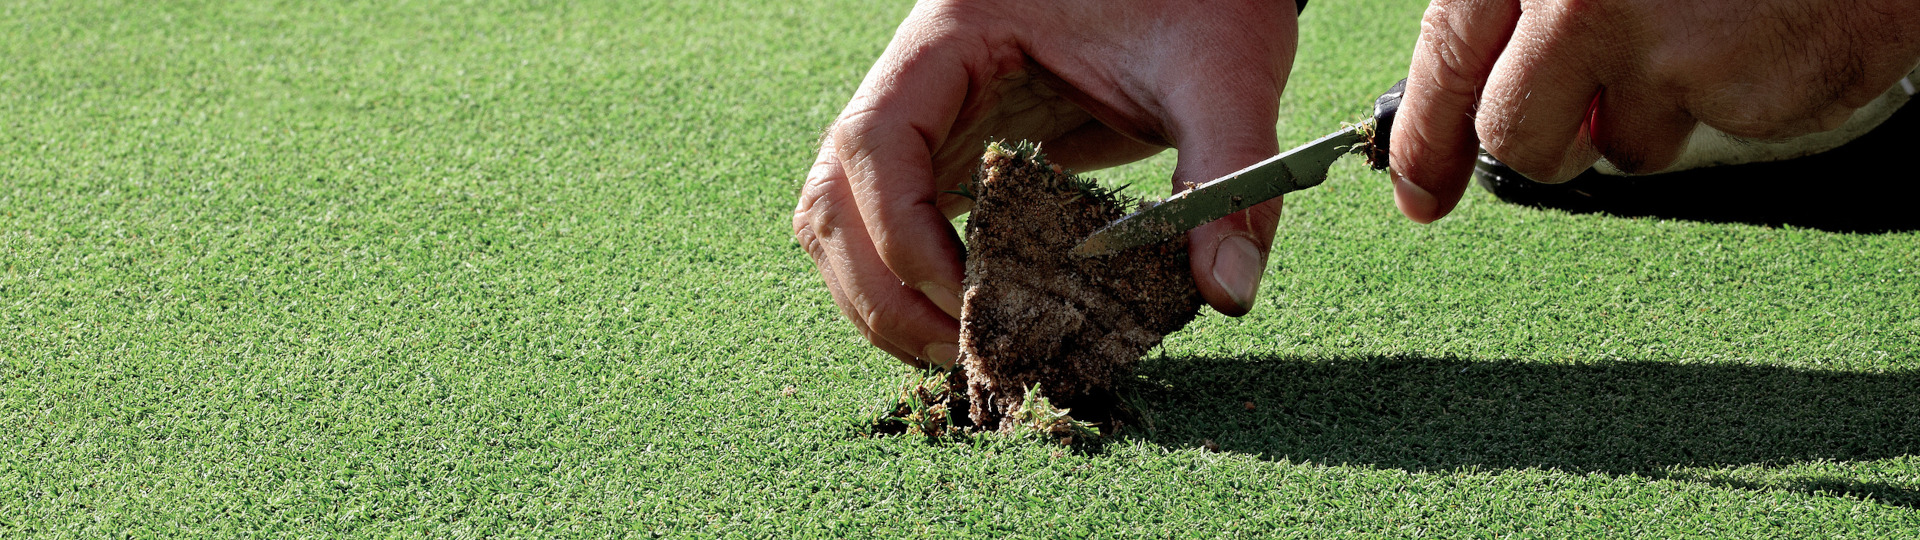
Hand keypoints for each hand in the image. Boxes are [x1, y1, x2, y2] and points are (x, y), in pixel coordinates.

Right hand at [794, 0, 1299, 365]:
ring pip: (844, 218)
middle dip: (881, 289)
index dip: (903, 235)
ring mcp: (929, 116)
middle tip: (961, 357)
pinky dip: (912, 285)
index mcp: (955, 32)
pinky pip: (895, 224)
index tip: (970, 303)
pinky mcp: (955, 151)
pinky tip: (972, 325)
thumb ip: (1228, 171)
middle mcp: (919, 75)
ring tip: (961, 355)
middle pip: (835, 191)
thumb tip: (1227, 290)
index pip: (875, 141)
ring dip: (882, 298)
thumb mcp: (1220, 72)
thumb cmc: (1202, 1)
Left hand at [1390, 0, 1919, 222]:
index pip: (1448, 67)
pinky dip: (1750, 91)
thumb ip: (1523, 6)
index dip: (1426, 143)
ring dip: (1661, 106)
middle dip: (1548, 143)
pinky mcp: (1766, 92)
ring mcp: (1682, 54)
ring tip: (1711, 20)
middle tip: (1589, 105)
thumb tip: (1456, 116)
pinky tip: (1770, 26)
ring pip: (1633, 146)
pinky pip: (1732, 129)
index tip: (1419, 193)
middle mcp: (1591, 3)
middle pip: (1523, 141)